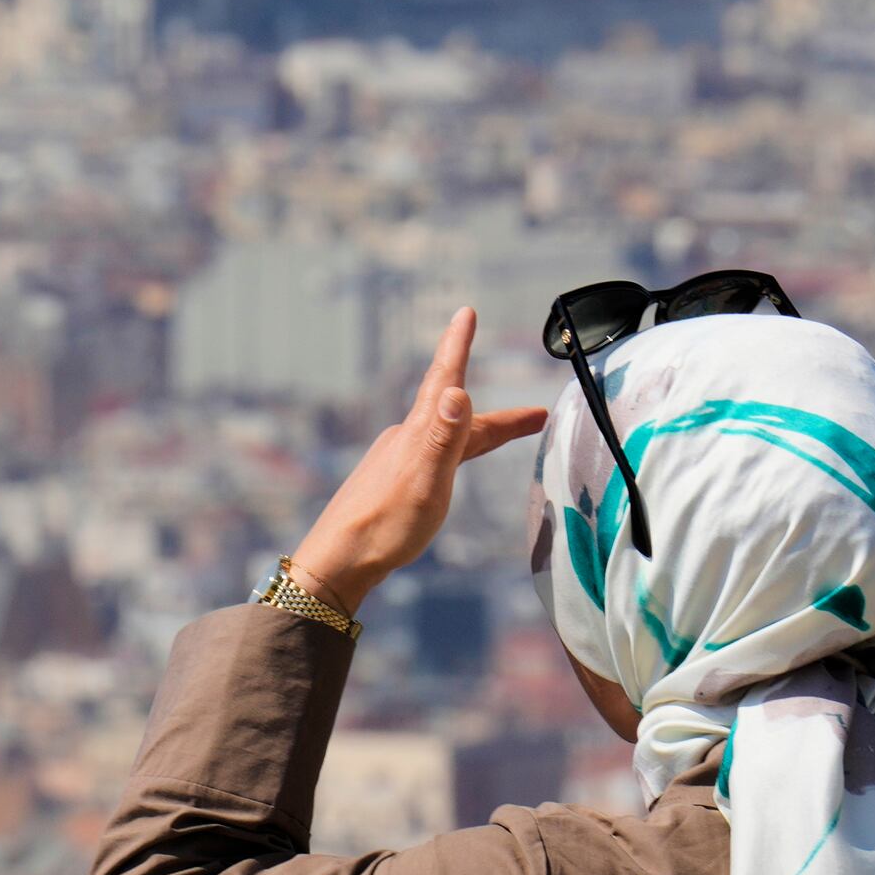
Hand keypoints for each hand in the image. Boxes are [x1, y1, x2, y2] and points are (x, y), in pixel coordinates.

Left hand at [290, 306, 543, 609]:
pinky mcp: (394, 484)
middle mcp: (406, 441)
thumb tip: (457, 391)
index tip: (466, 311)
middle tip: (536, 413)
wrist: (338, 562)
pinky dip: (459, 451)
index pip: (443, 380)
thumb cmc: (383, 526)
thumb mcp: (424, 482)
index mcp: (417, 435)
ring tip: (511, 432)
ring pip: (451, 437)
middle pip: (460, 415)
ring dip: (483, 431)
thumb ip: (443, 438)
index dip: (457, 345)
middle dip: (501, 414)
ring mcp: (398, 462)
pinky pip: (437, 456)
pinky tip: (451, 463)